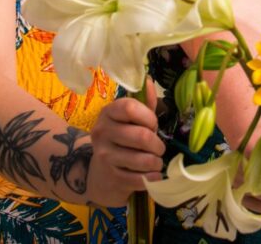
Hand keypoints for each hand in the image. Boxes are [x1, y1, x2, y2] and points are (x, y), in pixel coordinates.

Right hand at [87, 78, 165, 205]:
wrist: (100, 173)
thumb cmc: (123, 138)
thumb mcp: (132, 118)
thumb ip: (144, 102)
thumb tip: (149, 81)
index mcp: (108, 113)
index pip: (130, 108)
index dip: (148, 116)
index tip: (153, 124)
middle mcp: (102, 132)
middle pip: (140, 136)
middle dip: (157, 144)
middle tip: (159, 148)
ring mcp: (104, 156)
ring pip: (141, 159)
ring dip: (156, 162)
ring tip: (156, 161)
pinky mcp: (111, 178)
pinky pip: (138, 179)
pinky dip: (151, 178)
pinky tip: (153, 175)